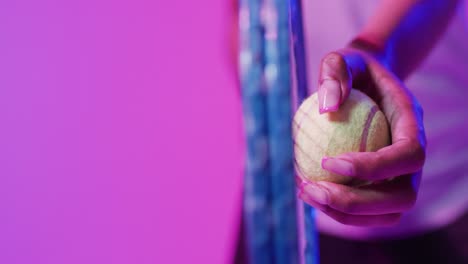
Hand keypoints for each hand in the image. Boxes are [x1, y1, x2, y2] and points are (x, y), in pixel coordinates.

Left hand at [297, 45, 425, 226]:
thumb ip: (334, 73)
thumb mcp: (342, 58)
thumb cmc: (353, 70)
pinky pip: (370, 212)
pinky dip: (341, 212)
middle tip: (313, 190)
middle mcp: (413, 155)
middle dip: (357, 202)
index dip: (374, 166)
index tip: (329, 162)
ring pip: (388, 212)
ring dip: (347, 214)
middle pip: (402, 195)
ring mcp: (402, 175)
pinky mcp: (384, 186)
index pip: (408, 154)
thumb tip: (326, 108)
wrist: (365, 82)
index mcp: (412, 122)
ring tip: (306, 195)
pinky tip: (308, 193)